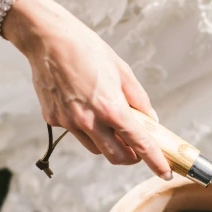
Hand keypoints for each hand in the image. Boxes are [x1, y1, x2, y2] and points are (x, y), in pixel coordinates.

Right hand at [4, 0, 171, 179]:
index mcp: (111, 107)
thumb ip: (139, 100)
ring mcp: (68, 122)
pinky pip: (76, 134)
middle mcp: (88, 120)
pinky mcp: (53, 120)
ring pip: (96, 149)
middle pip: (116, 157)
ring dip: (108, 145)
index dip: (155, 161)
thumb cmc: (86, 50)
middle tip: (138, 149)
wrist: (46, 38)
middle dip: (131, 158)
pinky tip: (86, 108)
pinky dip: (87, 129)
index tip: (165, 172)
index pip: (139, 143)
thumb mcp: (123, 71)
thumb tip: (151, 121)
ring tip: (111, 124)